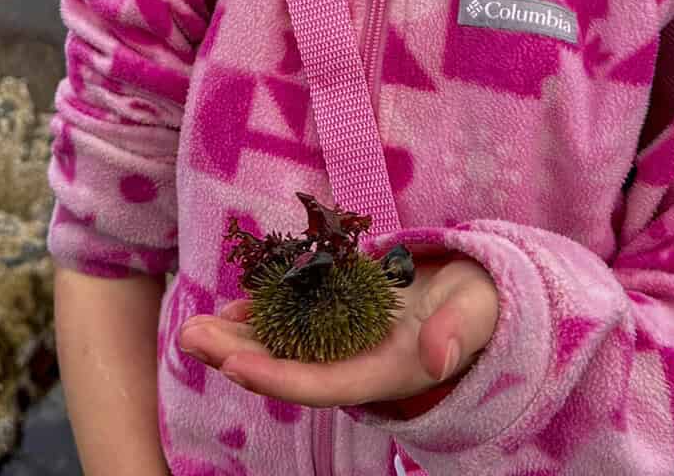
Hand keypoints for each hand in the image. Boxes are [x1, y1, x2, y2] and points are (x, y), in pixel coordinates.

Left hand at [176, 253, 497, 409]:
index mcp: (389, 371)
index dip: (280, 378)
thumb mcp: (478, 310)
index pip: (326, 384)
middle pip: (290, 369)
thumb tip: (436, 356)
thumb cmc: (482, 302)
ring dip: (238, 339)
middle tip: (190, 338)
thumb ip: (458, 331)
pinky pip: (294, 319)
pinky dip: (262, 315)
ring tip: (193, 328)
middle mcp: (359, 362)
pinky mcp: (342, 314)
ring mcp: (348, 340)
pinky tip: (231, 307)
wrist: (483, 290)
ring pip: (284, 346)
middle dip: (238, 358)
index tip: (235, 365)